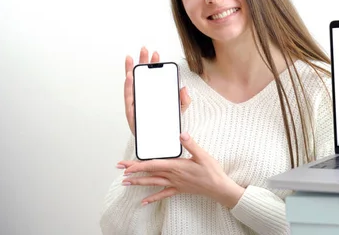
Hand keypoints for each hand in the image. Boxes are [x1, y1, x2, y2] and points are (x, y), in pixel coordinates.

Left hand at [119, 133, 245, 207]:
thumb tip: (181, 135)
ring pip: (152, 183)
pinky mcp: (178, 189)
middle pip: (149, 173)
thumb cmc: (211, 171)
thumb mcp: (203, 155)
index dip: (138, 165)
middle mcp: (172, 176)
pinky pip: (162, 194)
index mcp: (176, 166)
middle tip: (120, 170)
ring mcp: (174, 183)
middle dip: (133, 171)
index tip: (127, 165)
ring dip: (138, 183)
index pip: (153, 165)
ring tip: (125, 183)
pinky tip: (143, 202)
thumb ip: (191, 145)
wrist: (218, 187)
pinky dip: (152, 198)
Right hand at [124, 47, 191, 135]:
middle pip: (141, 78)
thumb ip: (184, 101)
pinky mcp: (132, 115)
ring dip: (131, 71)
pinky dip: (128, 87)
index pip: (152, 77)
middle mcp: (143, 99)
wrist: (159, 146)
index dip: (153, 65)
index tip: (156, 54)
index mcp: (153, 96)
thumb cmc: (166, 128)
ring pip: (132, 86)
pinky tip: (129, 77)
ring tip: (132, 60)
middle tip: (144, 49)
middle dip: (142, 62)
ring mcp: (136, 106)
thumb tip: (184, 88)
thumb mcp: (179, 112)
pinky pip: (129, 99)